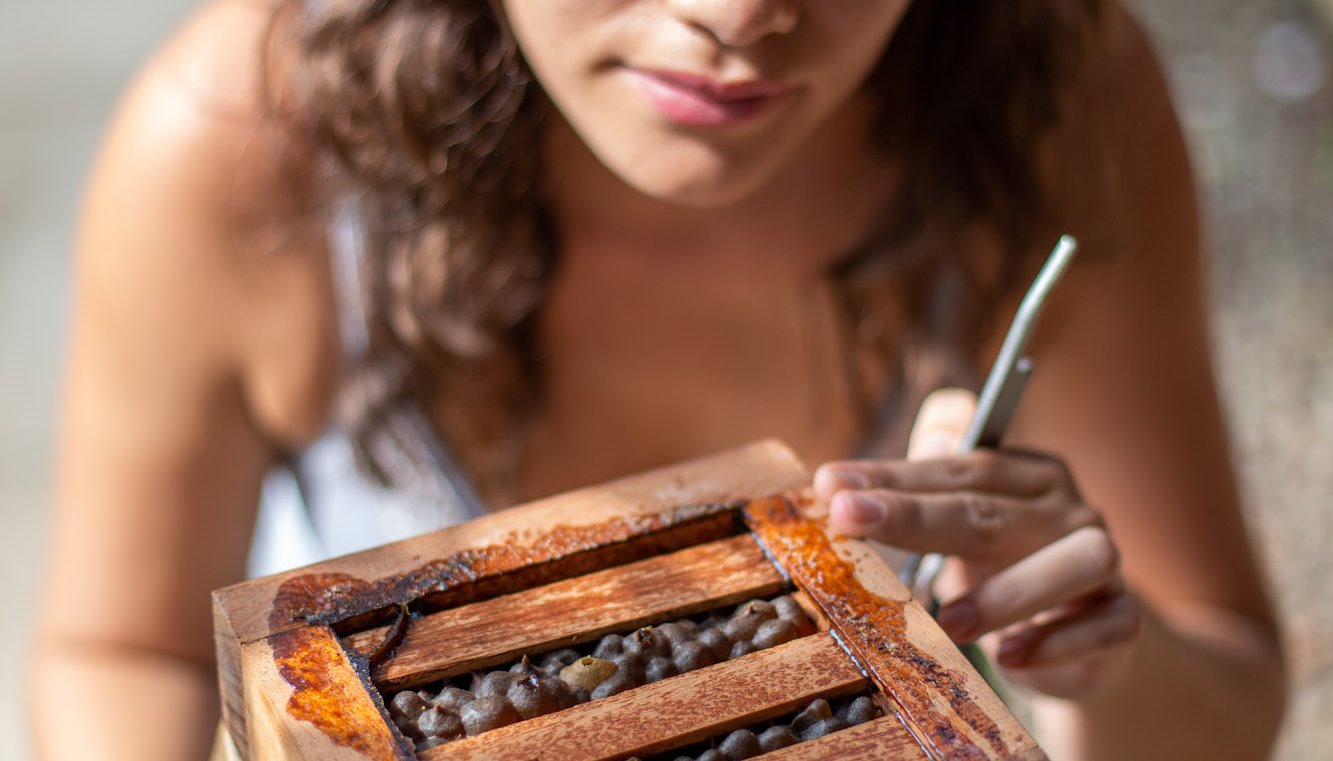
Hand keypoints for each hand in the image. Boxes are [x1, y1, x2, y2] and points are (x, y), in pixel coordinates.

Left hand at [814, 389, 1144, 699]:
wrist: (1085, 637)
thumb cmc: (1007, 569)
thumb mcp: (966, 524)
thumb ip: (931, 487)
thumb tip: (885, 460)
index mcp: (1026, 475)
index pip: (954, 465)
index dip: (892, 473)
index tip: (829, 484)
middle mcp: (1069, 507)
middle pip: (989, 507)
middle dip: (914, 514)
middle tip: (850, 518)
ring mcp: (1105, 561)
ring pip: (1075, 561)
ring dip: (1007, 592)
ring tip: (947, 622)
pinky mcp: (1124, 618)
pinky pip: (1108, 625)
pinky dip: (1059, 641)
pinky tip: (1011, 658)